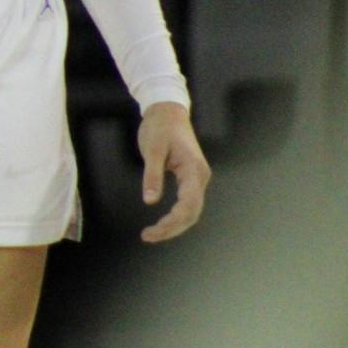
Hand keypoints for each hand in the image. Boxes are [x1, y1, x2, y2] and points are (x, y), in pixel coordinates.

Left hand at [137, 102, 209, 242]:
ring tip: (152, 234)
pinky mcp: (190, 177)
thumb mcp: (152, 149)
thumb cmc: (159, 127)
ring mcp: (197, 178)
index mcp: (194, 170)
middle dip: (172, 228)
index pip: (188, 205)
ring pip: (191, 210)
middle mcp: (200, 177)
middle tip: (148, 236)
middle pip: (192, 213)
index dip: (172, 222)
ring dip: (174, 225)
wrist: (167, 111)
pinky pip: (187, 202)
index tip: (152, 231)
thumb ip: (152, 175)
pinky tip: (163, 223)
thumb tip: (150, 200)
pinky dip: (177, 216)